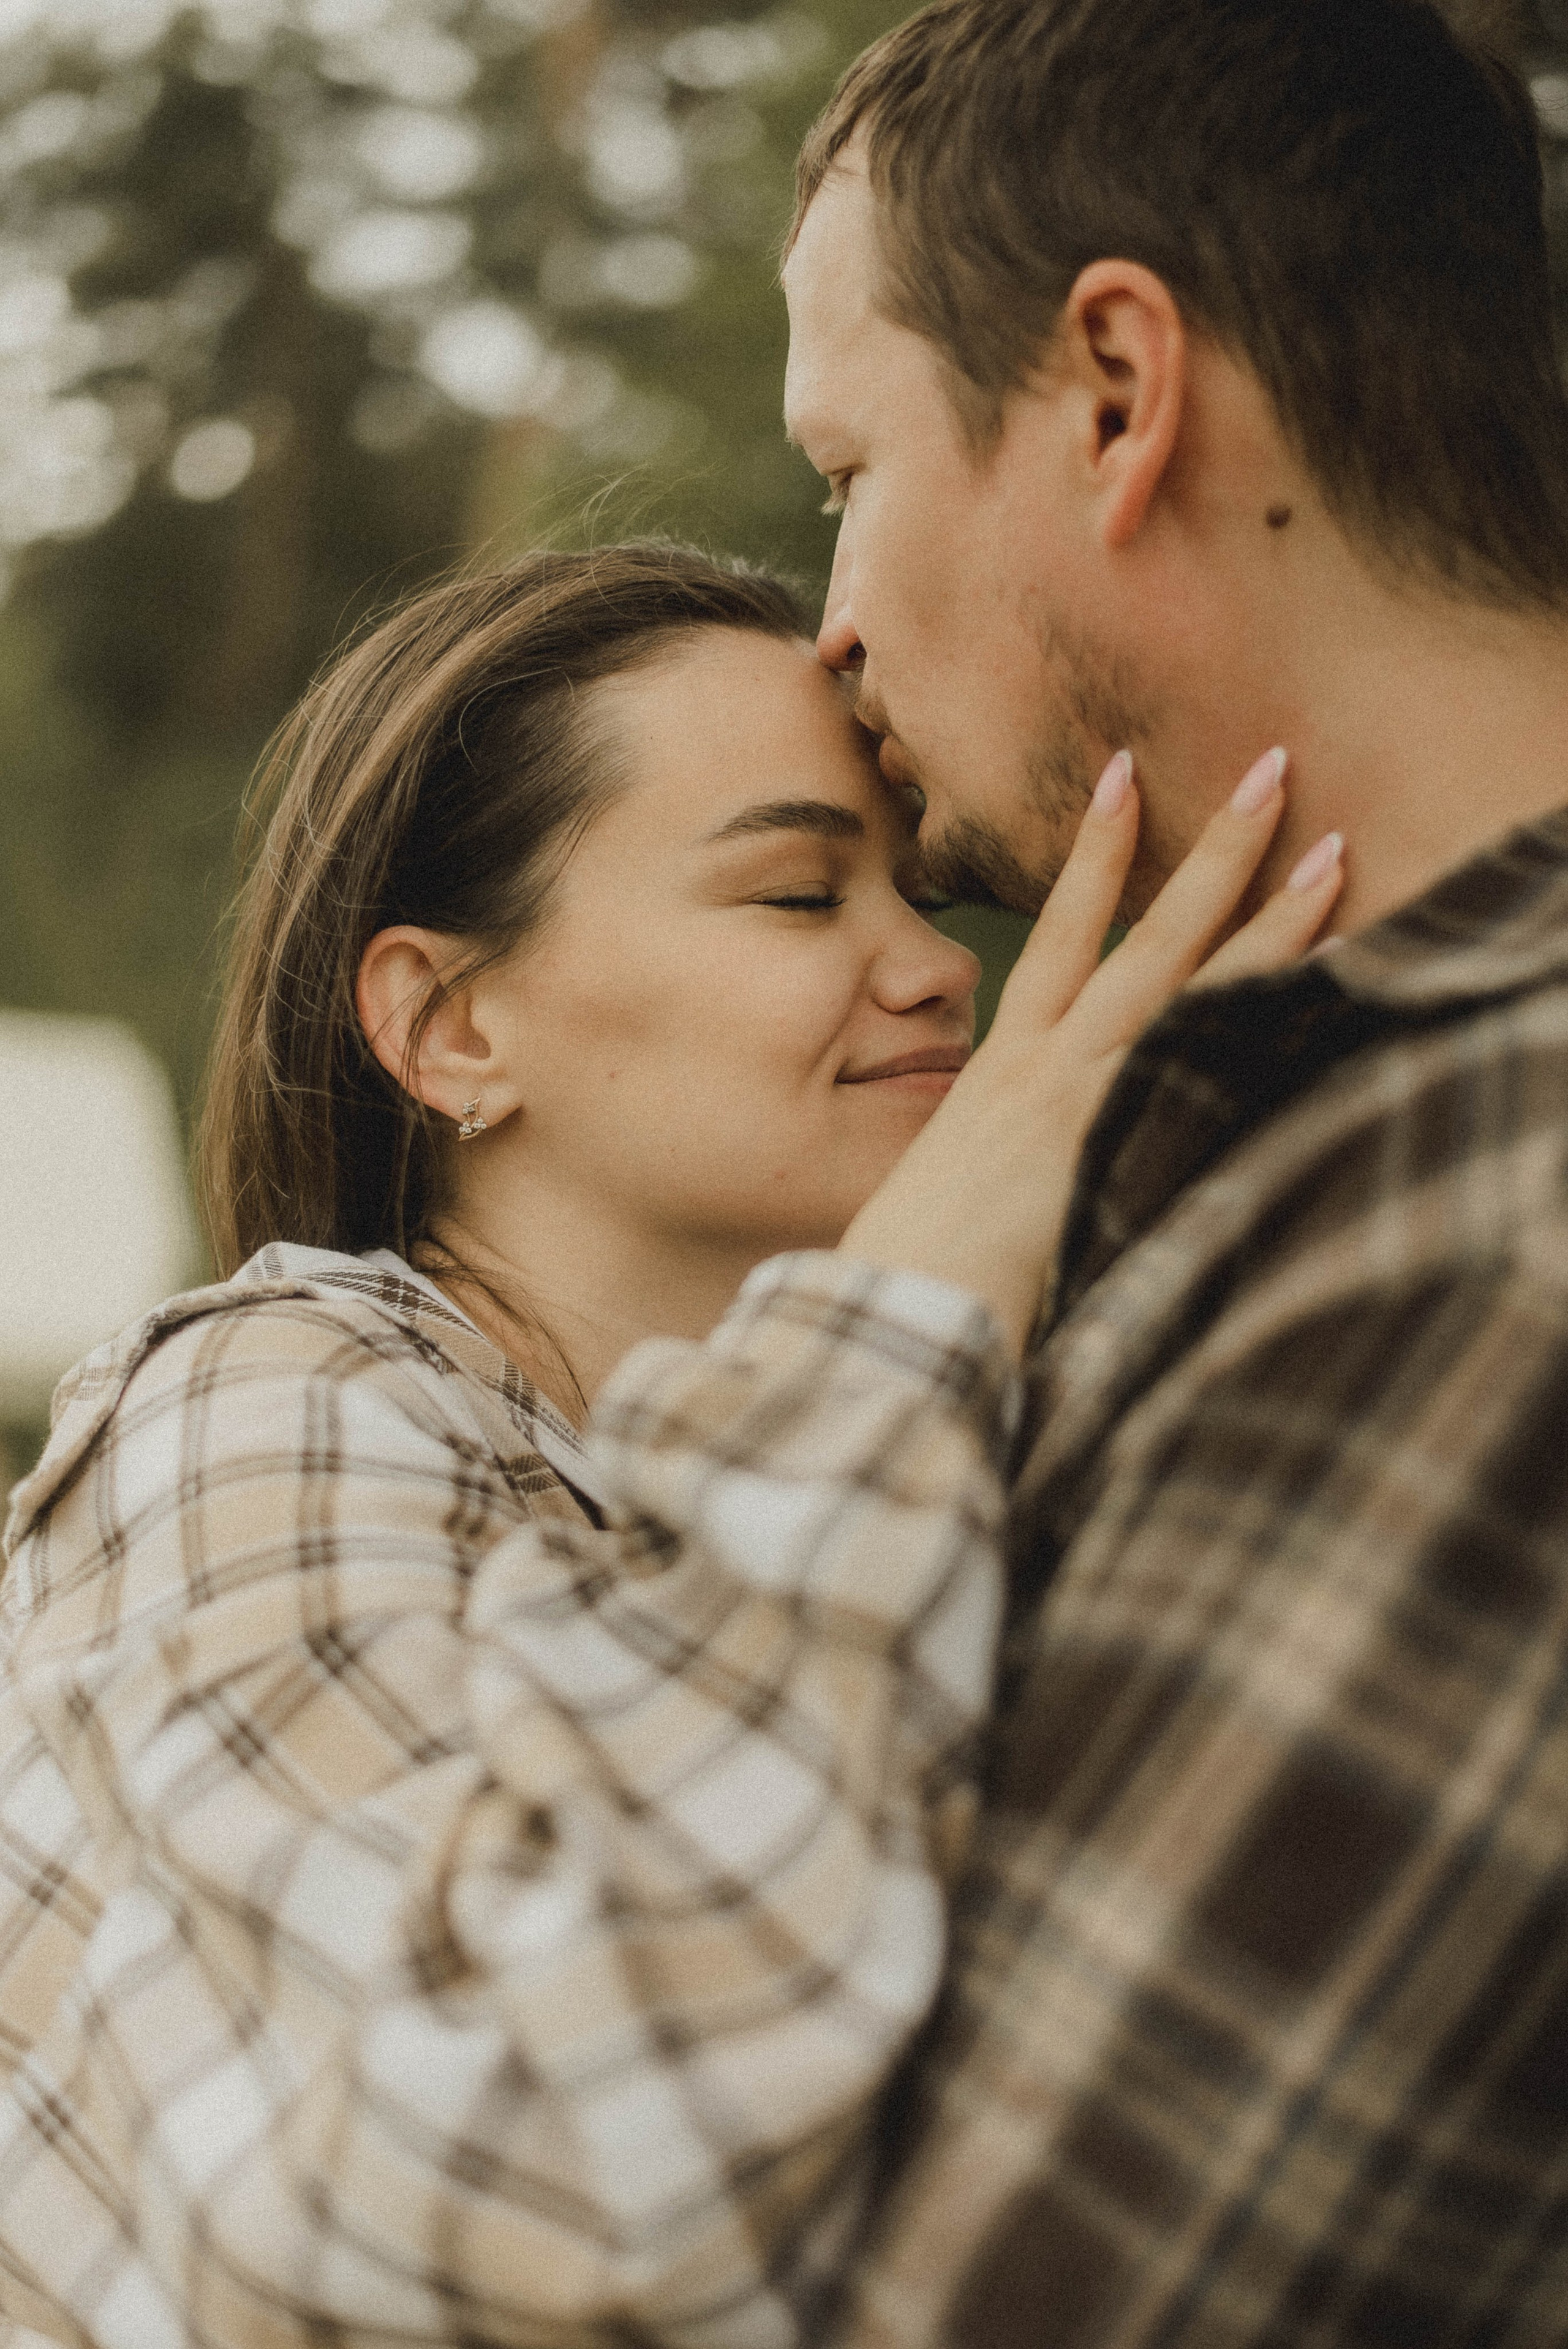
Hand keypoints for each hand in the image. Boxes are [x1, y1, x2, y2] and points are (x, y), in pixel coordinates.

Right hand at [838, 748, 1342, 1355]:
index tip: (1126, 773)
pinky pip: (1205, 1064)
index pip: (1063, 934)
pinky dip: (1268, 1020)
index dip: (1096, 852)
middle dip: (1213, 850)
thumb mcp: (960, 1177)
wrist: (898, 1305)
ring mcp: (1087, 1097)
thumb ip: (1015, 1142)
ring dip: (1268, 915)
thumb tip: (1045, 1147)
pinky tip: (1331, 977)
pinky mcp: (1115, 1143)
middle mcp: (1051, 1061)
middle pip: (1147, 934)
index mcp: (1008, 1064)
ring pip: (1192, 983)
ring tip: (1333, 852)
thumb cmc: (919, 1264)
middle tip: (1272, 768)